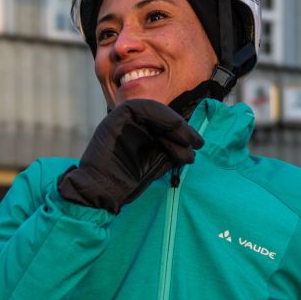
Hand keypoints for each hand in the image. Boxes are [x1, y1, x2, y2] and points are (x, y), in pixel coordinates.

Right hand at [58, 99, 203, 213]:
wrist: (102, 192)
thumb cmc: (127, 182)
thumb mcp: (156, 163)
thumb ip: (170, 151)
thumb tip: (192, 145)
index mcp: (140, 132)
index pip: (164, 124)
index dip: (183, 131)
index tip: (198, 144)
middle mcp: (131, 123)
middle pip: (162, 117)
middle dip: (182, 129)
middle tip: (198, 143)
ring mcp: (122, 119)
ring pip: (154, 110)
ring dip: (175, 124)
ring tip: (190, 141)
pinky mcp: (115, 117)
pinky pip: (141, 108)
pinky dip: (160, 115)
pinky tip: (175, 129)